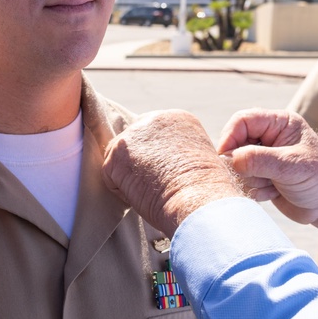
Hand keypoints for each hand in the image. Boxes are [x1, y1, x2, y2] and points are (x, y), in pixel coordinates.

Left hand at [102, 110, 242, 235]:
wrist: (198, 200)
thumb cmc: (206, 192)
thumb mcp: (201, 158)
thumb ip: (180, 151)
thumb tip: (168, 164)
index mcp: (178, 118)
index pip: (154, 134)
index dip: (155, 158)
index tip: (168, 174)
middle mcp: (155, 118)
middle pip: (133, 141)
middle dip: (138, 164)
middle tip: (156, 185)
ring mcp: (133, 134)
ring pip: (120, 160)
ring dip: (131, 178)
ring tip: (153, 191)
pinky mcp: (117, 154)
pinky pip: (111, 177)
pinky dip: (123, 192)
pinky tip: (143, 195)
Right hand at [217, 109, 317, 242]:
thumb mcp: (292, 167)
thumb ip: (260, 160)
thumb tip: (230, 158)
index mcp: (280, 124)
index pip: (243, 120)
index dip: (230, 136)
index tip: (225, 156)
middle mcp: (269, 138)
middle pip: (235, 144)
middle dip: (242, 164)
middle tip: (259, 177)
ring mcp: (264, 159)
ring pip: (236, 166)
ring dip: (252, 180)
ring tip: (274, 186)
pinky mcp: (261, 178)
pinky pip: (242, 182)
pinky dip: (255, 191)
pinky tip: (274, 194)